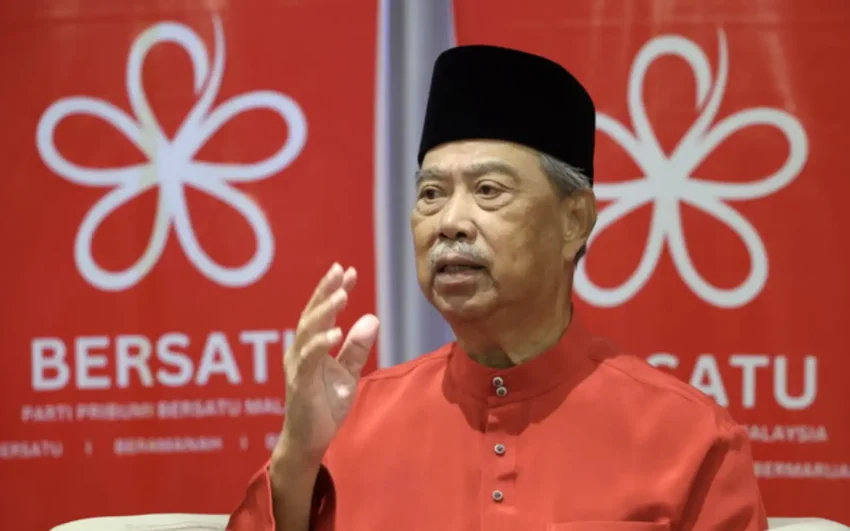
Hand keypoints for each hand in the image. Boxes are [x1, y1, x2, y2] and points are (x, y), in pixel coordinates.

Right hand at [278, 263, 379, 464]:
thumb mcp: (348, 374)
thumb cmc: (324, 406)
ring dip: (325, 311)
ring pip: (307, 331)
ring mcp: (297, 366)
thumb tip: (372, 318)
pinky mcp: (300, 384)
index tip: (349, 270)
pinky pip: (309, 359)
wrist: (309, 441)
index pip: (321, 312)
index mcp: (309, 346)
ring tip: (342, 295)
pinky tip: (336, 331)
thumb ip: (356, 348)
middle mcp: (299, 351)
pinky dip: (321, 343)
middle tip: (341, 271)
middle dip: (325, 291)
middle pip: (311, 314)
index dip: (333, 290)